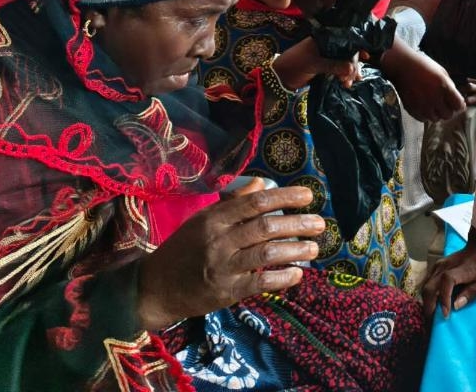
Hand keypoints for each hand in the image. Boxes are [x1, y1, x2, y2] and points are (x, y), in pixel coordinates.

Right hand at [137, 183, 324, 329]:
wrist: (155, 288)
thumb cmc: (183, 249)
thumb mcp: (202, 220)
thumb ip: (232, 203)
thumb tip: (260, 183)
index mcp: (214, 219)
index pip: (255, 203)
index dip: (285, 197)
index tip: (308, 195)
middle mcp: (219, 240)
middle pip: (265, 227)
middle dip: (297, 224)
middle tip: (320, 223)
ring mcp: (222, 267)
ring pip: (267, 254)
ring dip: (295, 250)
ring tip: (314, 248)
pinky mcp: (226, 292)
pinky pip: (260, 283)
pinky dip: (282, 278)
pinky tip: (297, 274)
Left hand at [274, 38, 360, 89]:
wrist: (279, 78)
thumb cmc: (295, 65)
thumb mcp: (314, 64)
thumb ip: (333, 66)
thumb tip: (352, 69)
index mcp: (323, 39)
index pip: (344, 40)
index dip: (356, 48)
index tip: (366, 57)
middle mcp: (326, 46)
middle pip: (346, 52)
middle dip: (352, 65)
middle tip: (352, 78)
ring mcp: (326, 57)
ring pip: (343, 62)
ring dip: (348, 73)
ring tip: (348, 84)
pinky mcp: (324, 68)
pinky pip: (338, 70)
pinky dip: (343, 76)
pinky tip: (347, 84)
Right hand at [381, 42, 463, 121]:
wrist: (402, 66)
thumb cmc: (423, 66)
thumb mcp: (441, 72)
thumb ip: (450, 86)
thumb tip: (455, 98)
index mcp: (444, 87)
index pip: (458, 105)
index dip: (459, 105)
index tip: (456, 103)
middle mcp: (434, 98)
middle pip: (448, 115)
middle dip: (448, 110)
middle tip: (444, 104)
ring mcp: (422, 105)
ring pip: (436, 119)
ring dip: (436, 113)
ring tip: (432, 104)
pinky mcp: (412, 109)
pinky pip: (423, 119)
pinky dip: (425, 115)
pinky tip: (424, 106)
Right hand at [421, 227, 475, 318]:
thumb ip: (474, 290)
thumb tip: (457, 305)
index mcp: (459, 270)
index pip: (446, 283)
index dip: (444, 300)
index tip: (445, 315)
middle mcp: (445, 266)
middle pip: (429, 287)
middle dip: (429, 308)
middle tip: (432, 325)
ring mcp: (438, 266)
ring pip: (425, 286)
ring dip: (426, 304)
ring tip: (431, 319)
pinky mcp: (436, 267)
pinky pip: (427, 283)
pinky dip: (427, 296)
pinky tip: (432, 307)